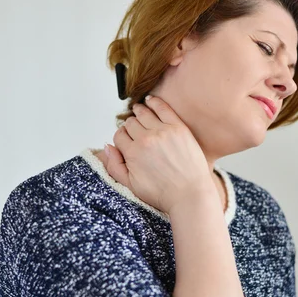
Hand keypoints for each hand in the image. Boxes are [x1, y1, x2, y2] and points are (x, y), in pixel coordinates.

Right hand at [101, 96, 212, 214]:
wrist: (190, 195)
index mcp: (133, 153)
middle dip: (130, 126)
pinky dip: (154, 102)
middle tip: (134, 130)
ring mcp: (163, 131)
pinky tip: (150, 101)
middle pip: (130, 123)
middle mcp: (146, 139)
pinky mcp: (179, 128)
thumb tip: (107, 147)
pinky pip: (162, 107)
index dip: (121, 138)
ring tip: (139, 111)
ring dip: (138, 111)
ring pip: (143, 113)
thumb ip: (114, 166)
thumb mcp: (131, 186)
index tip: (126, 141)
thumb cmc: (163, 194)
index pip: (119, 135)